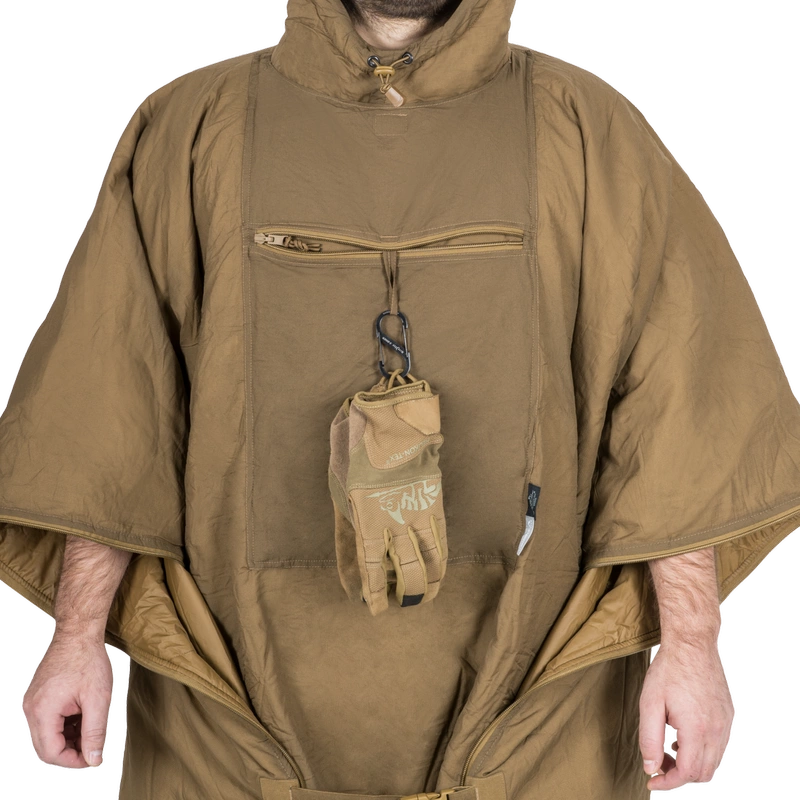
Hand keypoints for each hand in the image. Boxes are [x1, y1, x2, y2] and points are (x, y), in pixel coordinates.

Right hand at [21, 633, 113, 768]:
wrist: (78, 633)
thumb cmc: (88, 660)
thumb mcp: (98, 699)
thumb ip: (95, 732)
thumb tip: (94, 759)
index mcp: (42, 712)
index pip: (51, 752)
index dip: (73, 760)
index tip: (93, 758)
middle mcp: (32, 709)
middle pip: (47, 746)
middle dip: (71, 750)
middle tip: (93, 746)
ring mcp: (33, 702)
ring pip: (48, 734)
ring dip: (69, 737)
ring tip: (91, 726)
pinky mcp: (39, 696)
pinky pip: (48, 720)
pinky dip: (65, 724)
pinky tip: (83, 716)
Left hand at [639, 641, 734, 791]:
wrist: (692, 644)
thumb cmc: (669, 669)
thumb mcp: (649, 703)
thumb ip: (649, 738)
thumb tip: (651, 766)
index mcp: (697, 729)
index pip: (688, 773)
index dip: (669, 783)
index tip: (653, 781)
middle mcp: (717, 730)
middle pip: (704, 773)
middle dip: (680, 775)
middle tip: (659, 764)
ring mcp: (726, 723)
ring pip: (713, 761)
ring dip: (691, 763)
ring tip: (669, 749)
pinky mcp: (728, 715)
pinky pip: (719, 745)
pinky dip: (702, 750)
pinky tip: (683, 736)